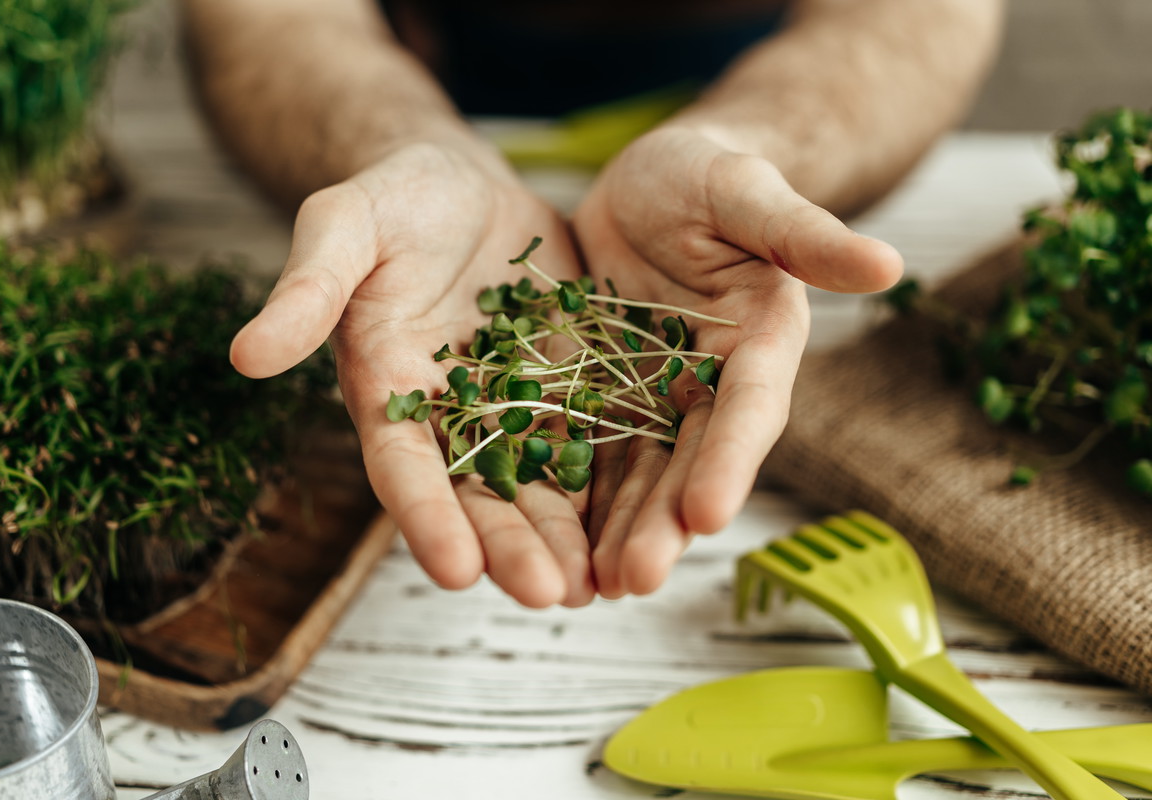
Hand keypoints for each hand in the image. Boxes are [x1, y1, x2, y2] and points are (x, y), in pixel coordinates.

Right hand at [230, 142, 596, 607]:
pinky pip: (595, 441)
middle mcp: (449, 413)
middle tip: (551, 598)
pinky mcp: (566, 385)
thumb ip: (307, 289)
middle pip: (479, 493)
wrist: (464, 185)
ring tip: (606, 587)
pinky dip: (615, 486)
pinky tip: (646, 525)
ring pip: (542, 482)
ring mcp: (513, 404)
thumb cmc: (393, 199)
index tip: (456, 572)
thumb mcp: (346, 226)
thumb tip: (244, 356)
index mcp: (387, 386)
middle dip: (512, 547)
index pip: (401, 465)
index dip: (426, 519)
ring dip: (569, 538)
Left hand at [573, 125, 903, 597]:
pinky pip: (587, 449)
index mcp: (758, 342)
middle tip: (634, 579)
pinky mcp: (601, 391)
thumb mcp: (749, 194)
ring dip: (618, 530)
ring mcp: (652, 394)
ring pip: (637, 471)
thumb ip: (805, 235)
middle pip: (689, 459)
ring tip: (591, 587)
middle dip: (664, 521)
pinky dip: (574, 496)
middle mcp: (710, 382)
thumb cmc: (709, 177)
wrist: (651, 179)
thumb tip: (889, 262)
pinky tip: (550, 542)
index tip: (708, 515)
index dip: (729, 460)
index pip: (748, 407)